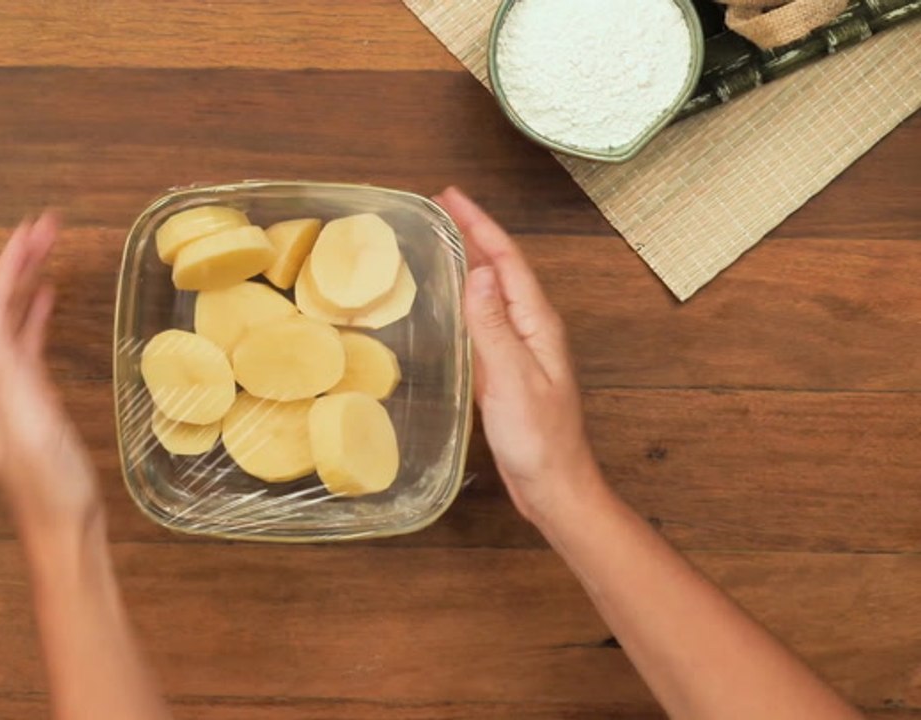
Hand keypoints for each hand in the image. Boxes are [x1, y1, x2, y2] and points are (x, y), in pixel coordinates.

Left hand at [0, 212, 99, 523]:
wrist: (64, 528)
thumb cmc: (51, 480)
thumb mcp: (28, 421)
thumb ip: (3, 371)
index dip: (10, 266)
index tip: (33, 227)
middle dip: (18, 265)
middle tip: (47, 226)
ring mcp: (10, 392)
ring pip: (12, 322)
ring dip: (27, 284)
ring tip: (49, 250)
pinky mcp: (31, 403)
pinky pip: (27, 345)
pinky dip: (35, 317)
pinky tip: (48, 301)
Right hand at [434, 188, 602, 525]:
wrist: (554, 487)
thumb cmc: (537, 440)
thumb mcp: (511, 379)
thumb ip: (493, 325)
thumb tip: (480, 271)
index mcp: (537, 324)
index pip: (507, 260)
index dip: (479, 225)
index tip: (450, 196)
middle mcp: (532, 329)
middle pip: (501, 268)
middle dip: (473, 233)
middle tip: (438, 209)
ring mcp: (521, 350)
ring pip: (492, 292)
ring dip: (469, 262)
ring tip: (439, 241)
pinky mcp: (508, 370)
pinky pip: (484, 320)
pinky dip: (465, 299)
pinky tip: (448, 303)